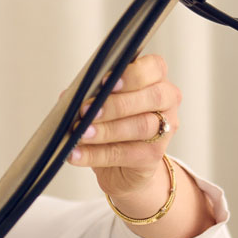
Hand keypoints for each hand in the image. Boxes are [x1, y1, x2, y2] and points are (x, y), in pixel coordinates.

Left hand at [67, 53, 180, 202]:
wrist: (122, 169)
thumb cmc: (110, 125)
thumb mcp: (100, 105)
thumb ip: (91, 94)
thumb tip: (70, 96)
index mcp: (155, 79)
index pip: (154, 67)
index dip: (132, 73)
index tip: (105, 81)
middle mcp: (166, 101)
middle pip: (152, 97)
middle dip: (116, 104)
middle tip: (86, 110)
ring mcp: (164, 129)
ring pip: (141, 126)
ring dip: (106, 130)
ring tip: (81, 134)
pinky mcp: (153, 156)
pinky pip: (125, 154)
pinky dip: (96, 154)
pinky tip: (76, 154)